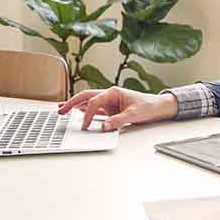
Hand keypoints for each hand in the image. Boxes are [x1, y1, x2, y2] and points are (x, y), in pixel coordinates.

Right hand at [57, 87, 177, 131]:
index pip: (94, 101)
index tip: (85, 126)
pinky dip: (84, 112)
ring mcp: (109, 103)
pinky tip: (76, 114)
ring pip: (88, 102)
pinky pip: (94, 110)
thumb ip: (119, 120)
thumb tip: (105, 127)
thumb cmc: (149, 106)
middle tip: (60, 110)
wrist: (159, 107)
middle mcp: (109, 95)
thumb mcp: (135, 114)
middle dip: (72, 102)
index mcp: (113, 92)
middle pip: (86, 97)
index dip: (87, 114)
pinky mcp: (110, 110)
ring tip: (62, 110)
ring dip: (75, 106)